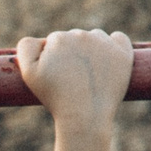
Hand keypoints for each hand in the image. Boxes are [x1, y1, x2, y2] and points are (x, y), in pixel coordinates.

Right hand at [17, 29, 132, 134]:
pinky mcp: (123, 52)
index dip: (51, 59)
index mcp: (58, 39)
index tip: (54, 75)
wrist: (85, 115)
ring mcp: (105, 43)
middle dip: (71, 53)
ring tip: (87, 75)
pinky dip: (113, 46)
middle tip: (70, 79)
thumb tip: (40, 39)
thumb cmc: (55, 97)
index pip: (52, 42)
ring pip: (94, 38)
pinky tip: (106, 61)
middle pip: (73, 38)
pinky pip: (118, 38)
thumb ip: (26, 47)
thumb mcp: (29, 74)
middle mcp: (82, 35)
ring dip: (90, 50)